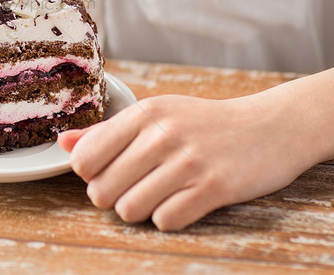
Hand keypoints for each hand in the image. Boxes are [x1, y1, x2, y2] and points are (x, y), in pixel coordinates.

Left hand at [58, 93, 313, 229]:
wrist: (271, 127)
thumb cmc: (205, 123)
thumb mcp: (157, 115)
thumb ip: (107, 131)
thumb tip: (62, 143)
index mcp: (143, 113)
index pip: (84, 158)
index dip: (91, 174)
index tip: (111, 171)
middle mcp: (162, 134)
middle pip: (102, 190)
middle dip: (114, 197)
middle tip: (138, 187)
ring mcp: (188, 161)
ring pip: (129, 210)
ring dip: (141, 210)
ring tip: (160, 195)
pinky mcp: (213, 187)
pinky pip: (166, 221)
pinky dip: (170, 218)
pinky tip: (184, 201)